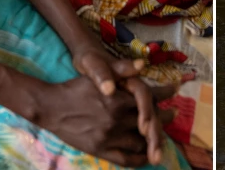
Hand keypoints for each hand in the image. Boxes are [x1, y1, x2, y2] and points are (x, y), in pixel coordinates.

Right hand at [74, 49, 169, 164]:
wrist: (50, 108)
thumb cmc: (74, 88)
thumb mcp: (96, 74)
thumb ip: (121, 70)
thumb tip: (143, 65)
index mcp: (117, 100)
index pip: (149, 99)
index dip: (163, 95)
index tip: (174, 91)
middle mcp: (116, 120)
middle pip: (149, 122)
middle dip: (163, 117)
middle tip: (172, 114)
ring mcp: (109, 138)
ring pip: (141, 142)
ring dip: (154, 138)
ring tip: (162, 133)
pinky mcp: (101, 150)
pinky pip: (126, 159)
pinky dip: (140, 158)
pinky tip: (147, 155)